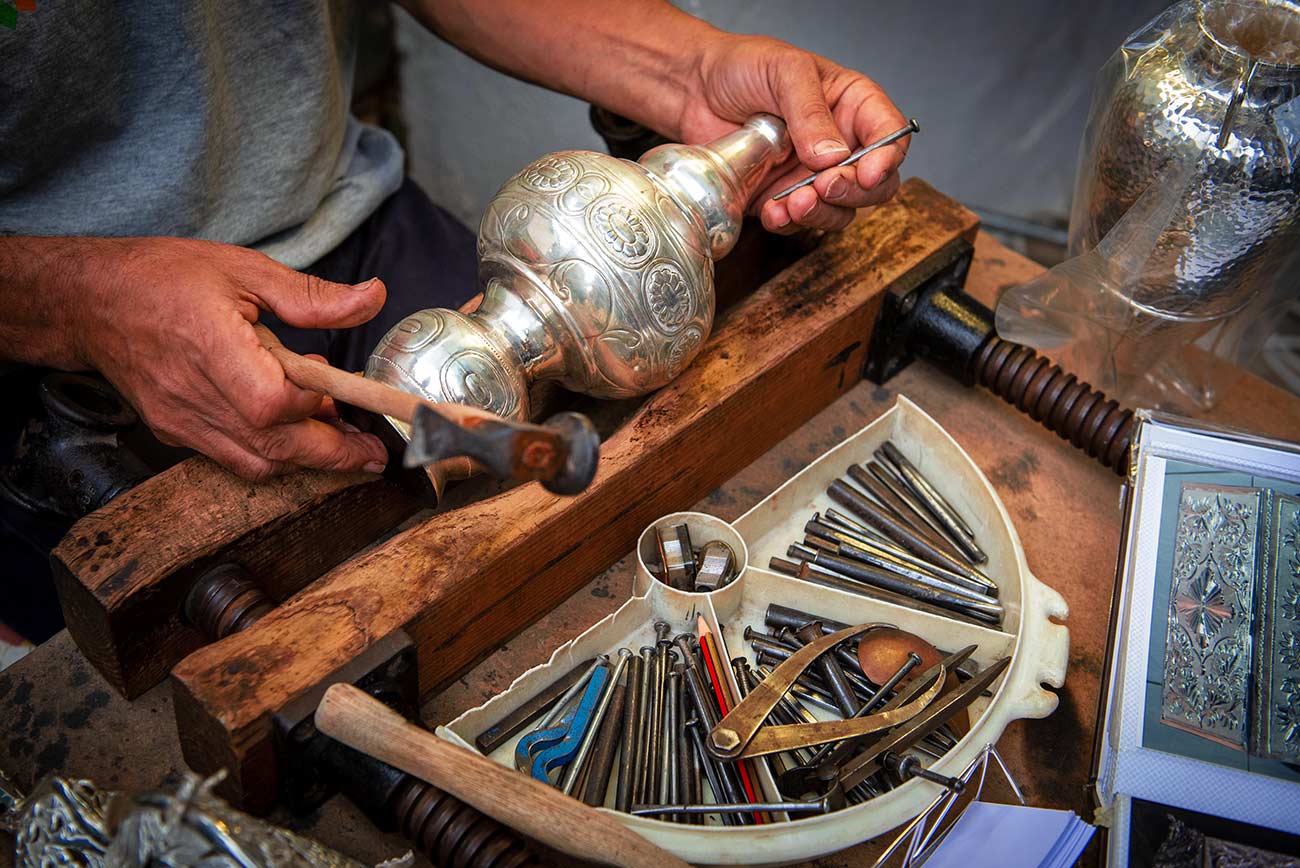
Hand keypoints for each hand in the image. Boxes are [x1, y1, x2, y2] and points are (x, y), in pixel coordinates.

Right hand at [72, 238, 390, 480]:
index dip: (316, 404)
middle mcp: (195, 398)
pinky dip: (271, 453)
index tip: (342, 390)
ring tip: (340, 439)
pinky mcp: (175, 433)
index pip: (275, 405)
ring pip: (257, 463)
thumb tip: (371, 298)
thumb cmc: (163, 277)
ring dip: (305, 459)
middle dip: (335, 454)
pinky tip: (291, 430)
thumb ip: (311, 295)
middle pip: (276, 448)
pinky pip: (232, 459)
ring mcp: (183, 422)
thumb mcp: (243, 269)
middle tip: (374, 452)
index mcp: (212, 350)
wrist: (89, 300)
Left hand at [680, 34, 908, 233]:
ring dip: (821, 213)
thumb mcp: (784, 71)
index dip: (886, 159)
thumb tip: (832, 156)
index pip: (889, 137)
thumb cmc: (742, 66)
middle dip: (853, 191)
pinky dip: (789, 223)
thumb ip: (810, 111)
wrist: (693, 89)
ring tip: (794, 202)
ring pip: (840, 210)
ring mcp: (810, 175)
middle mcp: (839, 144)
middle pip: (874, 184)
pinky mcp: (781, 197)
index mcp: (852, 106)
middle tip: (824, 186)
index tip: (868, 173)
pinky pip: (797, 222)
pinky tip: (773, 211)